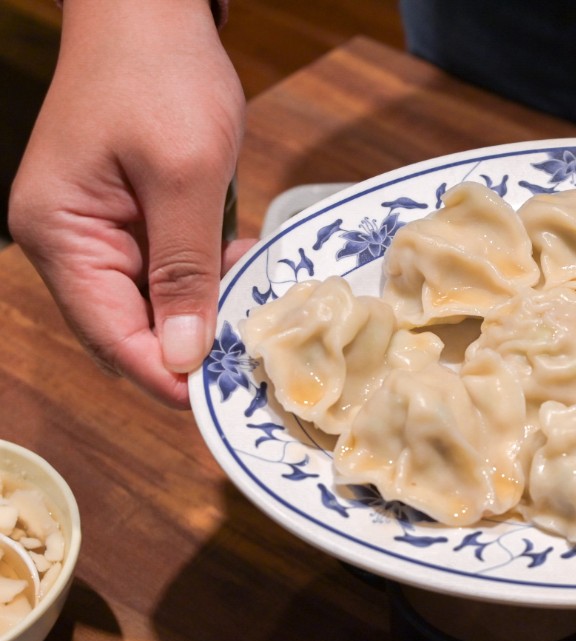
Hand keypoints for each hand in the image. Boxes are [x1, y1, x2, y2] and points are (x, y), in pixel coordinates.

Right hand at [8, 0, 245, 406]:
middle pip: (125, 326)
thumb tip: (180, 356)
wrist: (151, 8)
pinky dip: (201, 274)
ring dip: (200, 309)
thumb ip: (185, 270)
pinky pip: (162, 266)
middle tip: (249, 361)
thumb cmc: (162, 77)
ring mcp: (94, 227)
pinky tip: (239, 262)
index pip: (108, 334)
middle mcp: (66, 239)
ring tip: (250, 306)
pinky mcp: (125, 214)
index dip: (162, 374)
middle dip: (185, 345)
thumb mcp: (185, 177)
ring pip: (149, 301)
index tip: (216, 401)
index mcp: (60, 233)